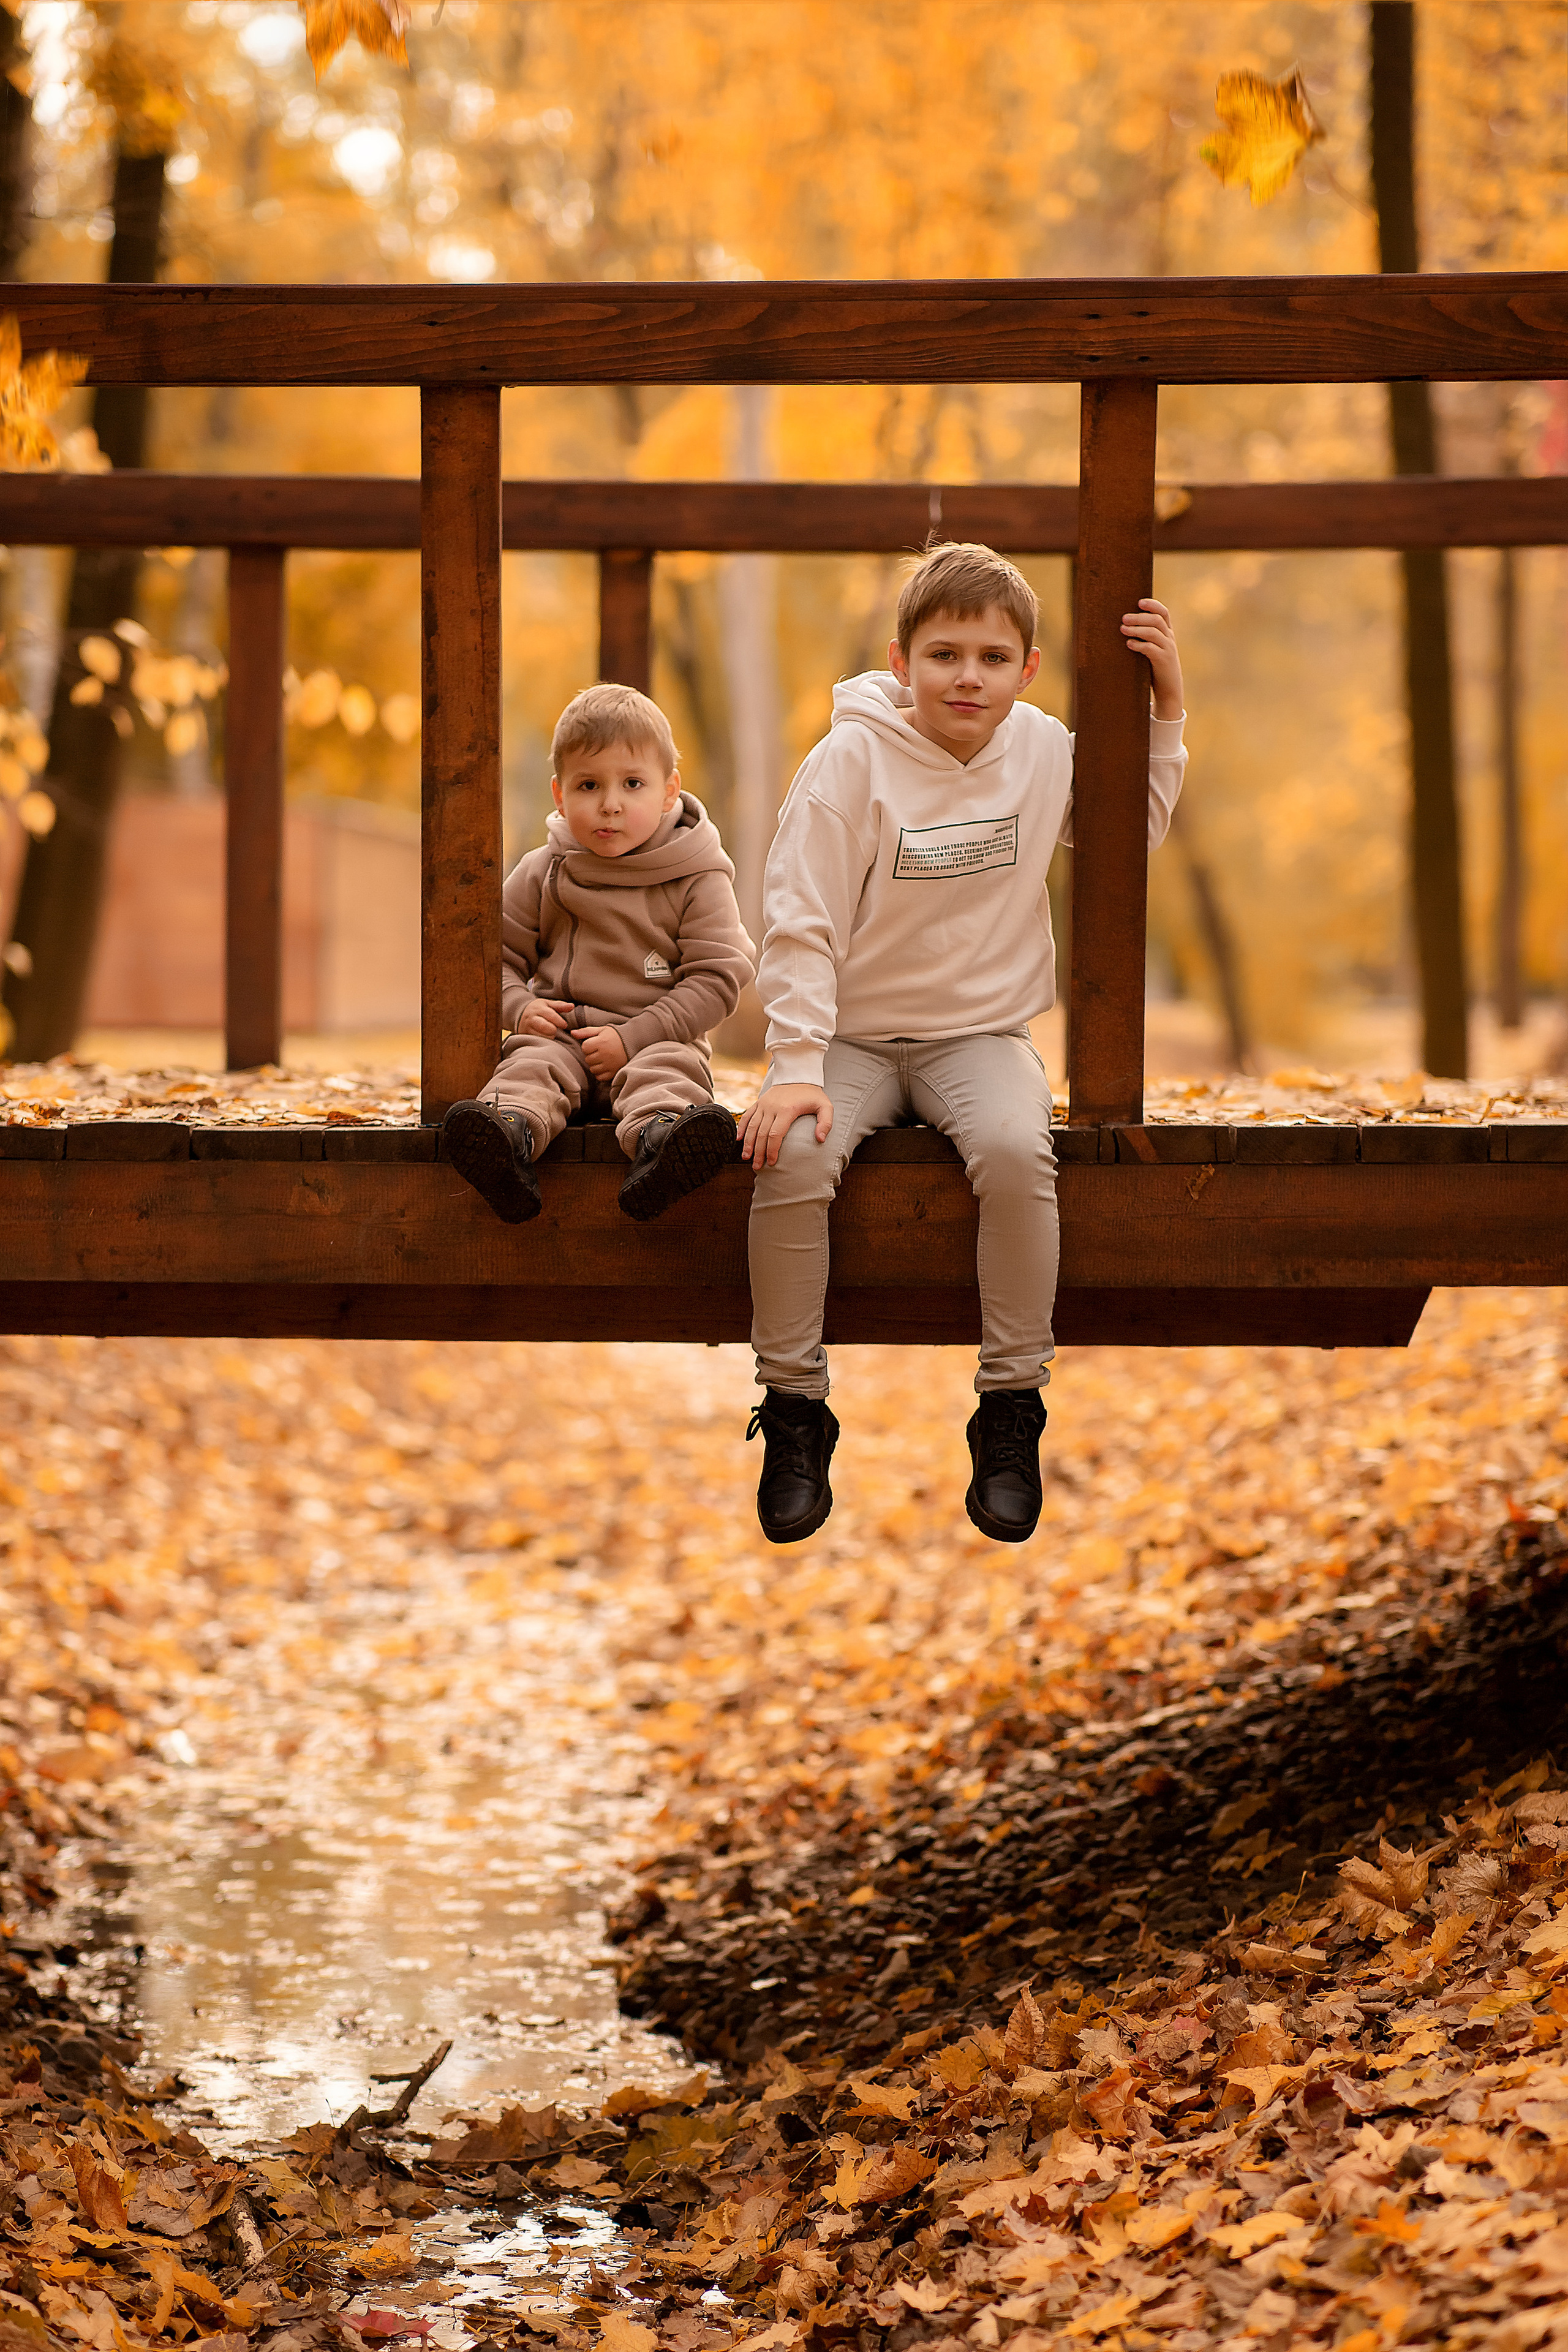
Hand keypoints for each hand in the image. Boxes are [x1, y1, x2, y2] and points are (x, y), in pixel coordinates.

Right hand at [513, 998, 572, 1040]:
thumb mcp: (548, 1004)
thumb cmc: (538, 1010)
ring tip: (548, 1033)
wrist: (520, 1016)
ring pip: (542, 1037)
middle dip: (553, 1030)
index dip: (559, 1021)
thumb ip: (560, 1005)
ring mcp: (526, 1029)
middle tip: (555, 1030)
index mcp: (537, 1009)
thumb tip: (572, 1006)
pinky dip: (543, 1042)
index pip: (550, 1015)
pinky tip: (544, 1038)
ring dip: (548, 1037)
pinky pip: (537, 1042)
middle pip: (545, 1027)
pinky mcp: (525, 1037)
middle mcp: (531, 1018)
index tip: (564, 1025)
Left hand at [573, 1024, 627, 1080]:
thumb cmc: (614, 1036)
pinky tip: (605, 1066)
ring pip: (592, 1069)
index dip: (588, 1046)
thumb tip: (572, 1033)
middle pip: (588, 1059)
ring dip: (595, 1065)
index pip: (584, 1048)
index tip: (595, 1044)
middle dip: (591, 1055)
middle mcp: (605, 1054)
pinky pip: (600, 1077)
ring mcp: (610, 1064)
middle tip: (600, 1051)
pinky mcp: (614, 1072)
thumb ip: (586, 1032)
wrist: (632, 1043)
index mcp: (601, 1042)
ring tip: (603, 1058)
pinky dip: (600, 1073)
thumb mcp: (601, 1030)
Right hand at [739, 1084, 833, 1167]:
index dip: (772, 1150)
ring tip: (746, 1157)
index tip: (772, 1162)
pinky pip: (747, 1116)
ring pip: (752, 1126)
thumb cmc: (813, 1094)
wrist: (798, 1075)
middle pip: (761, 1134)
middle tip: (757, 1167)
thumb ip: (826, 1123)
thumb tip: (820, 1139)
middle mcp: (772, 1107)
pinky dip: (742, 1128)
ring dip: (748, 1143)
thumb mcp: (825, 1106)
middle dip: (758, 1152)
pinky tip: (739, 1140)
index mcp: (787, 1110)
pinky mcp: (759, 1102)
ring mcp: (763, 1104)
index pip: (775, 1134)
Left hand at [1121, 597, 1183, 720]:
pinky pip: (1151, 649)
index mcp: (1167, 633)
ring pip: (1153, 632)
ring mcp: (1168, 649)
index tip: (1139, 602)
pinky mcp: (1163, 661)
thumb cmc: (1156, 668)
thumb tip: (1123, 626)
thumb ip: (1145, 638)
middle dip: (1139, 617)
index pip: (1163, 612)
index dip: (1152, 605)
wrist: (1169, 690)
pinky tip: (1129, 644)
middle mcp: (1169, 638)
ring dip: (1136, 629)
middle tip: (1123, 618)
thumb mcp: (1153, 650)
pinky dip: (1139, 644)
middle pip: (1156, 620)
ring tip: (1122, 629)